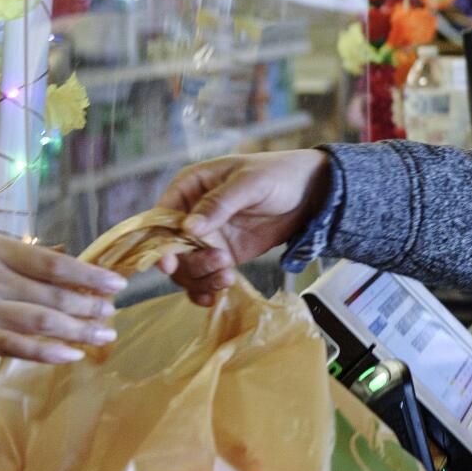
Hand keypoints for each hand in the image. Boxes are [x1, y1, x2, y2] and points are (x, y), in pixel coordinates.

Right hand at [0, 234, 126, 364]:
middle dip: (89, 306)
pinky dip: (45, 352)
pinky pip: (13, 347)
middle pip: (52, 295)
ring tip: (104, 335)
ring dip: (77, 331)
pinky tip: (70, 355)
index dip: (89, 276)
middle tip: (113, 313)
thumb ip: (21, 256)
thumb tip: (67, 261)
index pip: (54, 265)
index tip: (117, 284)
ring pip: (38, 322)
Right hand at [155, 149, 331, 305]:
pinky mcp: (223, 254)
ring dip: (201, 278)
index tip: (169, 262)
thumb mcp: (250, 183)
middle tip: (220, 262)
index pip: (160, 218)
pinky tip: (215, 295)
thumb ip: (219, 203)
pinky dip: (205, 289)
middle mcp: (191, 214)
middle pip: (170, 249)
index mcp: (189, 186)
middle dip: (189, 263)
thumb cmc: (279, 175)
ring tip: (228, 276)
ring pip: (186, 267)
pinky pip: (204, 277)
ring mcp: (207, 237)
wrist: (312, 192)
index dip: (159, 242)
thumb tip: (187, 227)